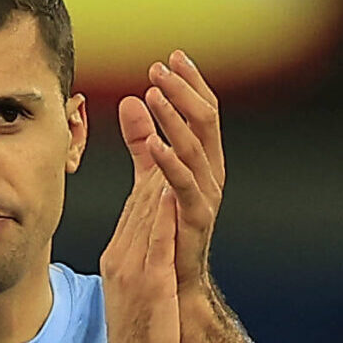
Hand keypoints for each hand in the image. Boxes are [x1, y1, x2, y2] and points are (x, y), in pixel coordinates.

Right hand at [100, 97, 180, 342]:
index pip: (138, 194)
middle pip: (140, 188)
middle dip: (148, 139)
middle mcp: (123, 252)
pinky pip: (153, 239)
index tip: (150, 112)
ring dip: (153, 162)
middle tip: (154, 93)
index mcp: (122, 252)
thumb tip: (148, 240)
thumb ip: (141, 257)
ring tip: (162, 122)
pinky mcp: (146, 280)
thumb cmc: (139, 338)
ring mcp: (132, 265)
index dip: (147, 151)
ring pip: (144, 205)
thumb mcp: (139, 288)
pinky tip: (166, 183)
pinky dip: (158, 210)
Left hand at [122, 50, 222, 296]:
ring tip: (155, 93)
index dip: (190, 84)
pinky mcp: (194, 219)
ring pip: (196, 147)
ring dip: (176, 118)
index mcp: (203, 162)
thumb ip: (142, 140)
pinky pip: (184, 184)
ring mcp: (206, 196)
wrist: (173, 285)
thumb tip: (131, 101)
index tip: (172, 57)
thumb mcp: (149, 176)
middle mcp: (211, 174)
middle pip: (206, 121)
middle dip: (184, 91)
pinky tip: (153, 142)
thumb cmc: (163, 231)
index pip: (203, 112)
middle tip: (161, 68)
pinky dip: (170, 160)